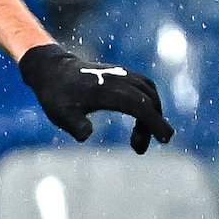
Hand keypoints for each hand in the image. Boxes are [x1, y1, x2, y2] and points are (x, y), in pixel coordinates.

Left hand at [18, 43, 175, 153]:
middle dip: (154, 124)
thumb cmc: (57, 95)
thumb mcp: (60, 113)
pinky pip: (146, 87)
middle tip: (139, 148)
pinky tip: (140, 118)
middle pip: (150, 101)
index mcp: (109, 91)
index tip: (165, 138)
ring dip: (152, 115)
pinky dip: (149, 103)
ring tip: (137, 138)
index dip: (154, 122)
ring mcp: (123, 74)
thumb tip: (86, 135)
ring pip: (150, 93)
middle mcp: (120, 79)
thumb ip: (74, 124)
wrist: (53, 69)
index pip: (140, 106)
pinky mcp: (123, 74)